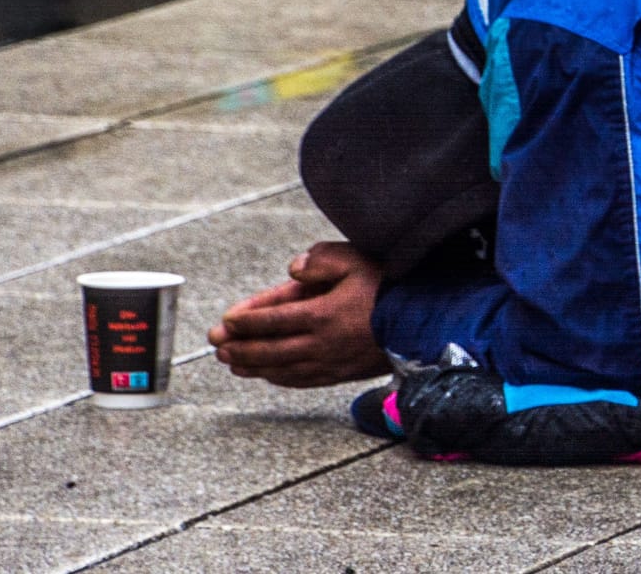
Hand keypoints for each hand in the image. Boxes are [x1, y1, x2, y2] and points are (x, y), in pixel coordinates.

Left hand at [208, 241, 391, 387]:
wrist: (424, 322)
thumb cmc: (389, 287)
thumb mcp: (356, 260)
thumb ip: (320, 260)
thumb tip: (291, 269)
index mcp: (320, 314)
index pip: (270, 320)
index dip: (244, 322)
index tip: (224, 322)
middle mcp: (321, 343)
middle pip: (269, 350)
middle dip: (239, 348)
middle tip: (216, 346)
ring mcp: (331, 363)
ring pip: (282, 369)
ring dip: (254, 367)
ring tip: (232, 364)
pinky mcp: (342, 374)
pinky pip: (303, 380)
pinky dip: (280, 379)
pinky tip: (270, 376)